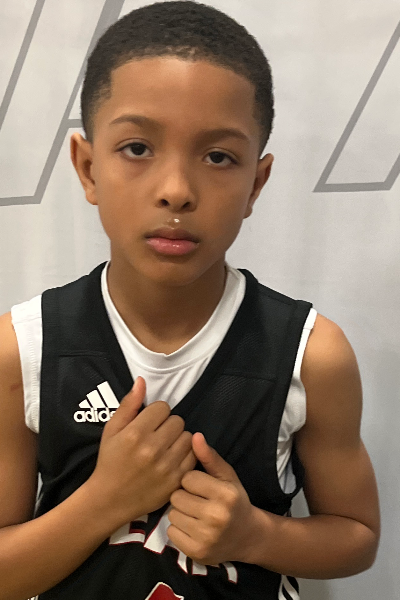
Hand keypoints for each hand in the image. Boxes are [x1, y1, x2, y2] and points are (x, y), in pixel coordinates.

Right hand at [86, 377, 195, 527]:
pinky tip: (171, 460)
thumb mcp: (112, 430)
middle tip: (156, 437)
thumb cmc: (110, 461)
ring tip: (165, 448)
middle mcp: (152, 449)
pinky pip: (193, 456)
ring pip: (188, 437)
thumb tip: (141, 381)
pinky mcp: (176, 480)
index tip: (148, 424)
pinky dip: (185, 455)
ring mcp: (166, 466)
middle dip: (168, 425)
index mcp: (135, 433)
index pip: (163, 407)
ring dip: (178, 439)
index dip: (156, 414)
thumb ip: (129, 404)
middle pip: (177, 421)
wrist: (110, 499)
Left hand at [167, 432, 258, 564]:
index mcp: (225, 494)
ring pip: (172, 514)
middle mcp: (216, 516)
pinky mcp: (196, 552)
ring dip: (180, 513)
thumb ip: (209, 457)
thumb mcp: (227, 476)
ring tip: (194, 514)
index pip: (188, 478)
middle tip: (196, 501)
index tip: (201, 487)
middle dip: (184, 497)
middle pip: (177, 497)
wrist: (248, 536)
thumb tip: (194, 435)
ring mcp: (206, 537)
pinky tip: (192, 528)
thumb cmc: (235, 501)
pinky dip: (178, 530)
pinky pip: (171, 533)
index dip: (192, 481)